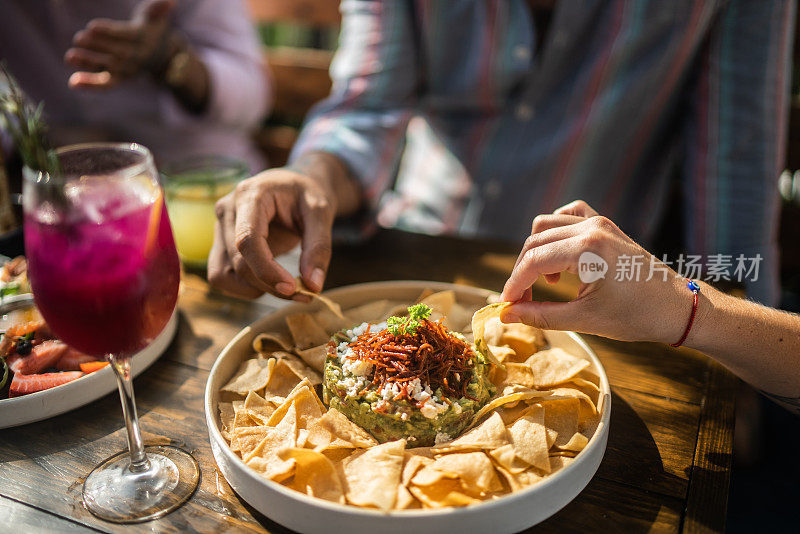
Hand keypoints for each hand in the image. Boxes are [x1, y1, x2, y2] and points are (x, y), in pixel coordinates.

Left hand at [65, 0, 175, 89]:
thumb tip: (171, 1)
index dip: (108, 31)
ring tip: (70, 56)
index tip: (91, 26)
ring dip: (88, 63)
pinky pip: (105, 84)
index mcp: (142, 39)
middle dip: (95, 46)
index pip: (125, 35)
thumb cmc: (152, 29)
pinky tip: (73, 82)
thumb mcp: (155, 18)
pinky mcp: (119, 78)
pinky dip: (91, 85)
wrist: (160, 56)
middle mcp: (135, 57)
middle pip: (115, 52)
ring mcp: (126, 69)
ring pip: (107, 68)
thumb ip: (158, 9)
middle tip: (78, 38)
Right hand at [208, 168, 335, 299]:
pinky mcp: (221, 244)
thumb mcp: (322, 213)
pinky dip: (246, 286)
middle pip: (238, 262)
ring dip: (254, 288)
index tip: (293, 288)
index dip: (267, 270)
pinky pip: (222, 276)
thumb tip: (313, 285)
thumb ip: (319, 247)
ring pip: (222, 275)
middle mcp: (227, 210)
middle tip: (304, 293)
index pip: (246, 240)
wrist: (296, 186)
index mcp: (250, 195)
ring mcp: (220, 228)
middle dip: (270, 285)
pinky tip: (270, 279)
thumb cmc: (308, 194)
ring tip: (286, 284)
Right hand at [500, 200, 691, 343]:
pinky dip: (555, 232)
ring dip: (536, 252)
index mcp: (588, 249)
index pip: (534, 260)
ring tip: (547, 282)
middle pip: (535, 241)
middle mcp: (591, 228)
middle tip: (523, 301)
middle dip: (523, 271)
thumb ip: (540, 315)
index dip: (515, 283)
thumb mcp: (585, 320)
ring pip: (546, 224)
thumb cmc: (637, 316)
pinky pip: (567, 216)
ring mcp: (599, 222)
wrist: (678, 307)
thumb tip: (506, 315)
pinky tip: (560, 258)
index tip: (507, 305)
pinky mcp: (605, 225)